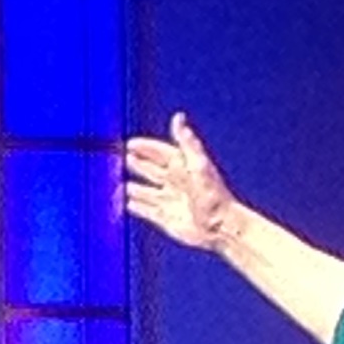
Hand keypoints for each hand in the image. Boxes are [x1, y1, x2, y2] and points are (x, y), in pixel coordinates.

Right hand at [123, 113, 242, 251]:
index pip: (160, 153)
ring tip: (123, 183)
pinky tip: (129, 204)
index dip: (145, 147)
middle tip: (124, 157)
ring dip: (136, 188)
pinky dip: (138, 207)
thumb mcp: (198, 163)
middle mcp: (175, 183)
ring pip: (148, 191)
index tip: (130, 144)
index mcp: (182, 167)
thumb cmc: (213, 195)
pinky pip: (148, 211)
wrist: (220, 226)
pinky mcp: (167, 219)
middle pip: (152, 170)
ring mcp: (170, 201)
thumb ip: (186, 142)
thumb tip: (179, 117)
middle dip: (138, 164)